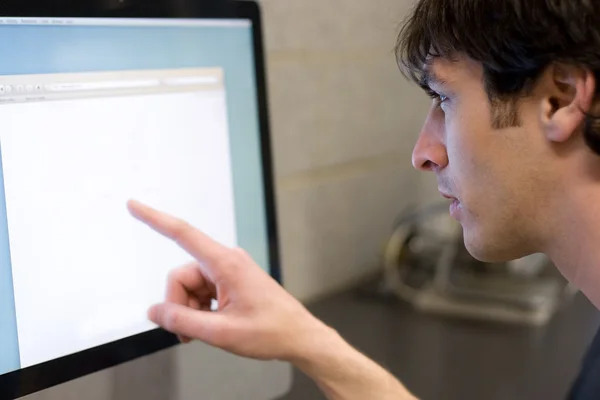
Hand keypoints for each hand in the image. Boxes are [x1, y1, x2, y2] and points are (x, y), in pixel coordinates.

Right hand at [127, 200, 328, 361]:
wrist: (298, 337)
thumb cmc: (270, 332)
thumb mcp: (221, 332)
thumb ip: (183, 321)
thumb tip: (154, 312)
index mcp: (226, 263)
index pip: (183, 234)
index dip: (155, 219)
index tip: (134, 205)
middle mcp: (226, 261)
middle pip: (181, 276)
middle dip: (179, 306)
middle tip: (189, 334)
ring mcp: (229, 270)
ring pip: (190, 287)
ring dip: (190, 311)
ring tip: (205, 332)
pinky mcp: (231, 281)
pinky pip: (202, 291)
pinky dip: (200, 310)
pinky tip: (212, 325)